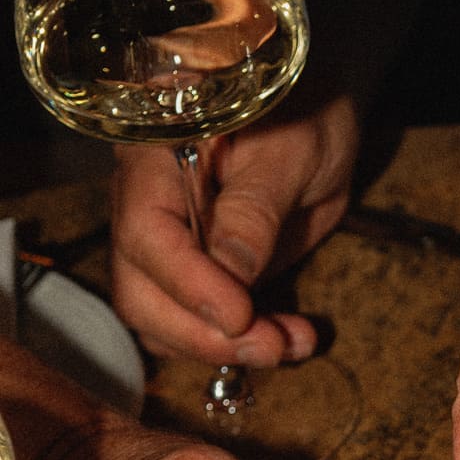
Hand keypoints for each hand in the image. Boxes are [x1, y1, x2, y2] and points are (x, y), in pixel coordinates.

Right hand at [110, 94, 359, 366]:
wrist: (317, 113)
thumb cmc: (303, 110)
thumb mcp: (291, 151)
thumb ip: (256, 209)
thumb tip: (232, 273)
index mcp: (157, 159)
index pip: (147, 235)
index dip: (189, 285)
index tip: (240, 317)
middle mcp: (147, 207)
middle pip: (141, 292)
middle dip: (203, 333)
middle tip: (271, 347)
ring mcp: (170, 246)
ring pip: (163, 321)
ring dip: (224, 349)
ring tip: (291, 344)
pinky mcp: (199, 275)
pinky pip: (199, 325)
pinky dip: (240, 346)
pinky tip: (291, 341)